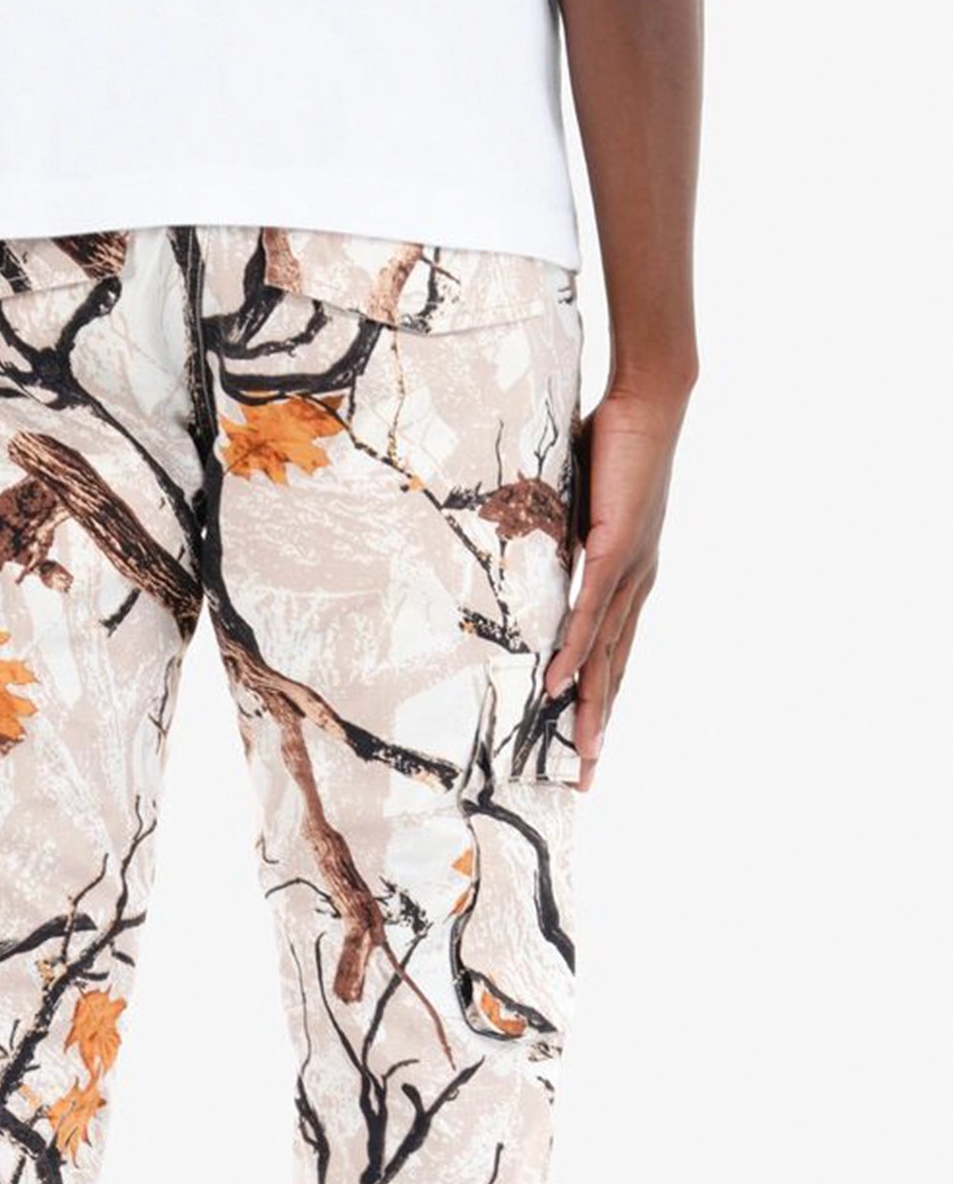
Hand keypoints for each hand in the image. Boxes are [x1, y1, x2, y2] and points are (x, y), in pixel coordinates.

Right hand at [545, 381, 691, 788]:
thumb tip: (533, 559)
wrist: (650, 403)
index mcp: (631, 582)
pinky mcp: (616, 551)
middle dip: (600, 730)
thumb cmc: (616, 449)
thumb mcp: (581, 511)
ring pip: (607, 656)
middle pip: (617, 674)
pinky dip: (575, 652)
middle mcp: (637, 588)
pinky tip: (559, 684)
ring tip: (579, 753)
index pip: (616, 656)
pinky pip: (591, 614)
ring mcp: (630, 573)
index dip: (602, 703)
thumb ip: (563, 545)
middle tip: (587, 780)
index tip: (588, 747)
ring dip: (591, 708)